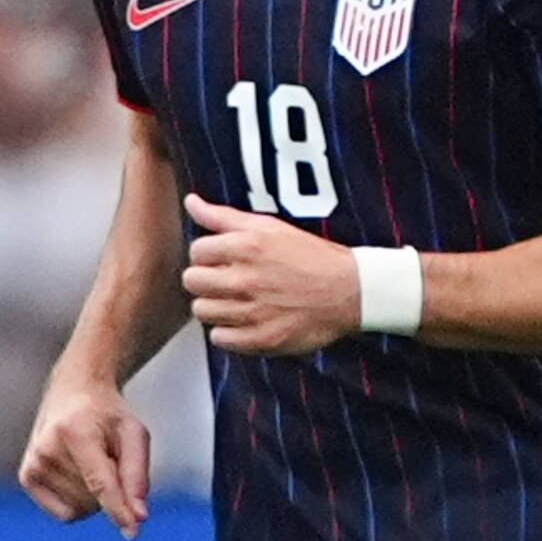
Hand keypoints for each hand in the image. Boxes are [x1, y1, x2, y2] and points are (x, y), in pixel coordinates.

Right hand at [21, 378, 157, 536]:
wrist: (73, 392)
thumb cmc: (108, 415)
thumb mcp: (134, 434)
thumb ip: (137, 476)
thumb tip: (138, 518)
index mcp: (75, 432)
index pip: (100, 481)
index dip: (118, 508)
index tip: (132, 532)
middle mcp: (47, 449)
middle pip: (94, 499)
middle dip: (112, 488)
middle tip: (108, 457)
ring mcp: (33, 464)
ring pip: (81, 510)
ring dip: (95, 495)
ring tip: (91, 462)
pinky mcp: (27, 477)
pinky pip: (64, 514)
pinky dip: (79, 503)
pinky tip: (78, 476)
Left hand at [183, 195, 362, 353]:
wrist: (351, 291)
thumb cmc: (310, 256)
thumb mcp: (269, 227)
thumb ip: (224, 216)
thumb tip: (191, 202)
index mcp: (246, 247)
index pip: (196, 251)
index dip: (208, 255)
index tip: (223, 259)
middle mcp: (245, 279)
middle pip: (192, 281)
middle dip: (206, 279)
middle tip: (226, 280)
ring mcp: (252, 311)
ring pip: (202, 310)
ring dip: (215, 305)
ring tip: (237, 300)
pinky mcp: (261, 338)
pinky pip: (219, 338)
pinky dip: (228, 331)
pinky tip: (245, 320)